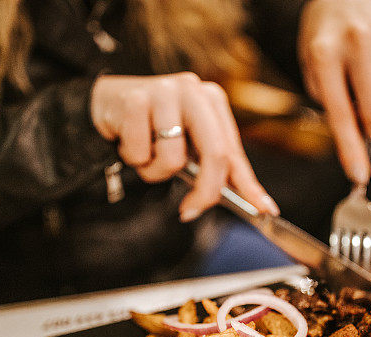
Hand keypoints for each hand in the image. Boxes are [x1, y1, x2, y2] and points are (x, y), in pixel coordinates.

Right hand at [90, 73, 278, 221]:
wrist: (106, 103)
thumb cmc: (152, 128)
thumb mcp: (187, 144)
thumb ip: (212, 166)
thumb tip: (250, 201)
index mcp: (212, 101)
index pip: (233, 150)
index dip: (249, 184)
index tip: (264, 210)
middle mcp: (194, 91)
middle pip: (214, 155)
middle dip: (205, 192)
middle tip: (189, 212)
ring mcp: (165, 91)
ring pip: (172, 160)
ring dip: (153, 172)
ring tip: (144, 155)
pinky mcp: (135, 99)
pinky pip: (140, 153)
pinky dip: (132, 159)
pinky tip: (127, 142)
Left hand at [298, 0, 370, 183]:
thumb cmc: (324, 39)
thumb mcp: (312, 69)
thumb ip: (331, 103)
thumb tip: (356, 137)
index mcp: (324, 54)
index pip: (340, 114)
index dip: (350, 149)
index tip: (358, 175)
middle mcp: (356, 42)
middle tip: (370, 129)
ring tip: (363, 74)